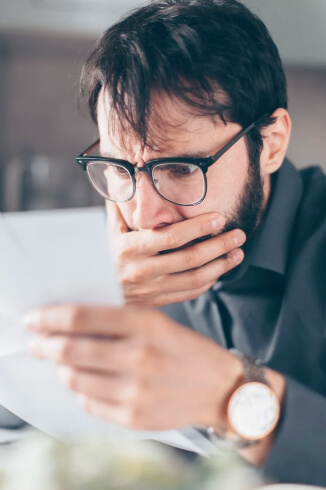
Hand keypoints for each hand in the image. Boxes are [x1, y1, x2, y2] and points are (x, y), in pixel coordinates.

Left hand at [25, 304, 242, 431]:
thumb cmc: (187, 350)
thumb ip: (118, 320)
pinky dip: (81, 390)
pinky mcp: (133, 417)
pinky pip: (89, 402)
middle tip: (37, 343)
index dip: (50, 318)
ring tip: (64, 362)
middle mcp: (139, 357)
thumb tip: (71, 321)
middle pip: (70, 351)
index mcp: (146, 325)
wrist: (220, 389)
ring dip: (62, 368)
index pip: (82, 318)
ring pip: (75, 379)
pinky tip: (87, 381)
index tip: (33, 318)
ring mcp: (135, 391)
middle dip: (44, 345)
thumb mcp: (158, 322)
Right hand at [106, 203, 245, 306]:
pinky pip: (190, 293)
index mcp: (129, 250)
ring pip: (195, 279)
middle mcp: (142, 272)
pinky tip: (220, 270)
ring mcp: (151, 291)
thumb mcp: (109, 233)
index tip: (219, 217)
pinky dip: (209, 282)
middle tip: (239, 234)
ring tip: (238, 253)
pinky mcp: (158, 303)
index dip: (198, 227)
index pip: (170, 237)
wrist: (94, 296)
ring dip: (221, 265)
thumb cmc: (103, 258)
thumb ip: (120, 209)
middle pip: (189, 259)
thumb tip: (123, 176)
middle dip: (219, 245)